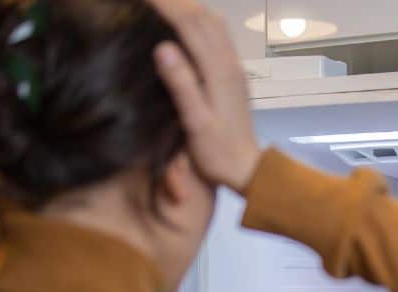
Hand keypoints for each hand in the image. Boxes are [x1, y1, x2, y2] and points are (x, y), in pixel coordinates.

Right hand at [149, 1, 261, 193]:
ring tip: (165, 5)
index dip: (166, 6)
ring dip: (189, 7)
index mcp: (218, 72)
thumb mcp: (196, 123)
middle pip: (203, 17)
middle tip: (150, 0)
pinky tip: (186, 24)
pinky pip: (219, 35)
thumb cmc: (217, 154)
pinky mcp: (234, 75)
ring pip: (213, 23)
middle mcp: (230, 64)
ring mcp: (234, 67)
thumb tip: (163, 47)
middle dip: (176, 2)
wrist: (248, 169)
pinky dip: (200, 20)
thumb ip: (181, 85)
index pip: (190, 25)